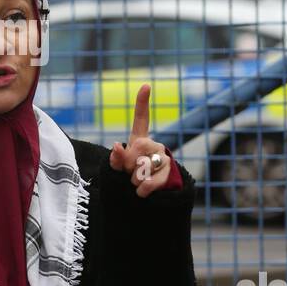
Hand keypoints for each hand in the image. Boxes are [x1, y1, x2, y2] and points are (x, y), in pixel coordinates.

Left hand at [109, 82, 170, 196]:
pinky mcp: (171, 171)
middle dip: (128, 164)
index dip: (142, 102)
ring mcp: (164, 157)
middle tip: (130, 173)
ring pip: (143, 166)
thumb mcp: (118, 170)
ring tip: (137, 183)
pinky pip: (150, 181)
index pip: (141, 119)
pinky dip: (141, 190)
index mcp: (139, 140)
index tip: (145, 85)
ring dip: (134, 179)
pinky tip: (142, 192)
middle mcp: (154, 145)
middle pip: (137, 147)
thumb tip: (117, 145)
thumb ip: (116, 159)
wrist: (149, 199)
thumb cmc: (131, 181)